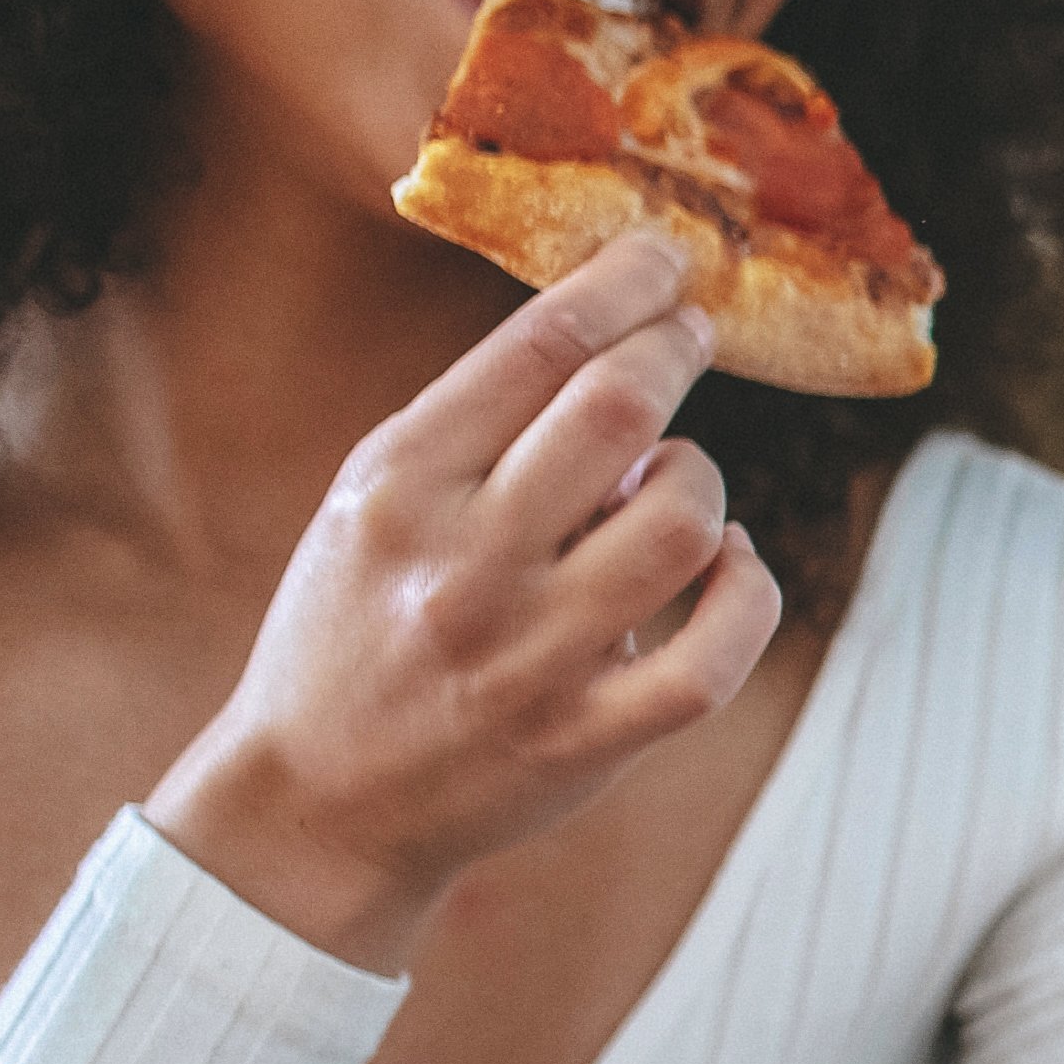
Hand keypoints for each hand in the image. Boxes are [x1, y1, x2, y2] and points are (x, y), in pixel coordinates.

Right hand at [144, 236, 779, 969]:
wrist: (315, 804)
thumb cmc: (355, 629)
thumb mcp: (373, 506)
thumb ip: (481, 433)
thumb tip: (620, 362)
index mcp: (400, 487)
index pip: (536, 349)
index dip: (622, 285)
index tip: (663, 260)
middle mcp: (467, 564)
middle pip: (621, 413)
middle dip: (674, 352)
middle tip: (691, 333)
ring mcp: (533, 656)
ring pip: (686, 523)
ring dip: (700, 483)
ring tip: (674, 486)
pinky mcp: (590, 738)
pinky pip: (720, 650)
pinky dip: (748, 592)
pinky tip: (728, 569)